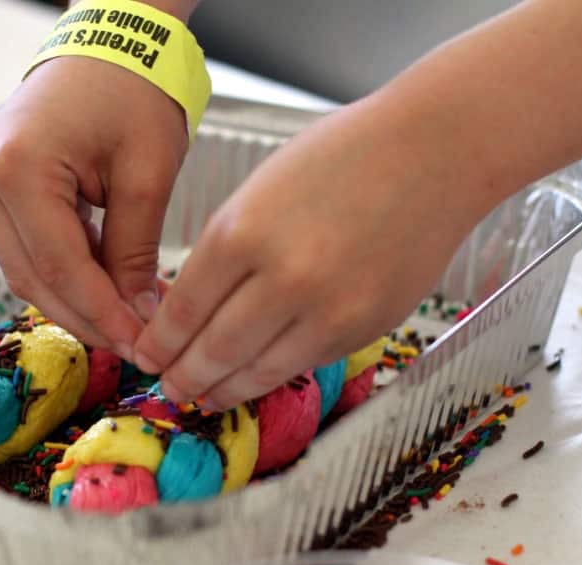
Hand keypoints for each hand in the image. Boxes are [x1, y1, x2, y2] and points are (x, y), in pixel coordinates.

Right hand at [0, 56, 188, 358]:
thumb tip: (138, 318)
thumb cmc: (132, 93)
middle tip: (134, 343)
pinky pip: (25, 249)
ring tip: (124, 320)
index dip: (101, 314)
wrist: (107, 47)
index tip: (140, 345)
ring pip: (25, 271)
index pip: (60, 267)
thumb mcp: (147, 174)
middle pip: (33, 278)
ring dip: (74, 301)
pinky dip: (64, 274)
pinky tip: (103, 288)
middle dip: (86, 317)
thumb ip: (136, 253)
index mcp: (18, 168)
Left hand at [133, 98, 501, 408]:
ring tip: (202, 396)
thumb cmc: (343, 156)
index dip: (159, 342)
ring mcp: (326, 308)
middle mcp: (282, 276)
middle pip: (214, 349)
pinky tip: (252, 379)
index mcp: (242, 231)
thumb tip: (191, 308)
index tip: (147, 354)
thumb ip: (226, 249)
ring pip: (257, 370)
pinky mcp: (363, 327)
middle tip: (168, 387)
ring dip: (222, 389)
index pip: (184, 309)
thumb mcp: (260, 190)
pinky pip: (302, 364)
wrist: (434, 151)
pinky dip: (270, 376)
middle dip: (183, 375)